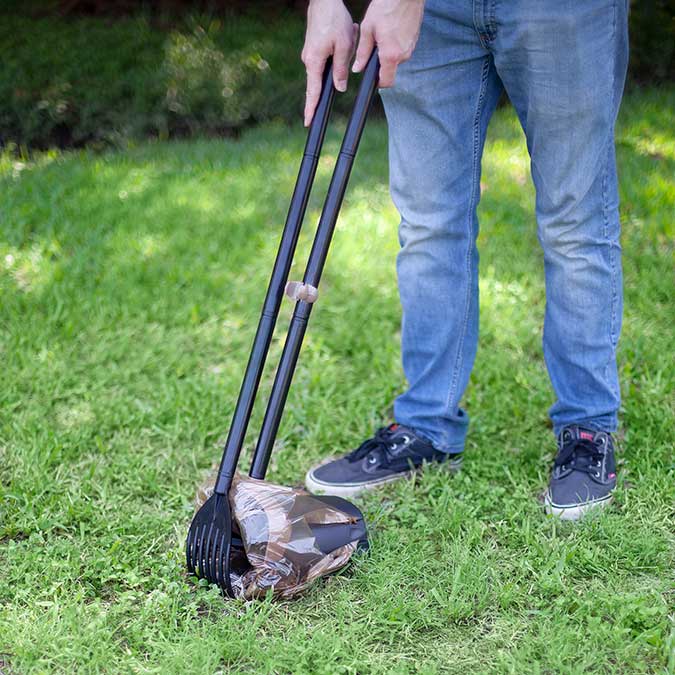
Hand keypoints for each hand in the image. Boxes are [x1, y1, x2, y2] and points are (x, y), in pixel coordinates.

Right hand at [302, 0, 357, 125]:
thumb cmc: (334, 20)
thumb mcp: (344, 46)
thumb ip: (341, 69)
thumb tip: (339, 88)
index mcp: (314, 62)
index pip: (313, 92)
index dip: (311, 108)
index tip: (308, 122)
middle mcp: (309, 60)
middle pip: (320, 81)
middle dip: (334, 73)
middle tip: (336, 63)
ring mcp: (310, 54)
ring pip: (328, 66)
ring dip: (340, 53)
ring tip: (347, 33)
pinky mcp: (314, 48)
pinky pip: (327, 57)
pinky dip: (338, 49)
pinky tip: (345, 33)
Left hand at [353, 0, 424, 86]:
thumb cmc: (386, 6)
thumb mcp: (368, 29)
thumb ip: (362, 52)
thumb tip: (358, 68)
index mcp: (391, 55)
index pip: (386, 82)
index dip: (378, 83)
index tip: (372, 78)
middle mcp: (403, 55)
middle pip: (391, 70)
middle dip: (381, 63)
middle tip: (374, 46)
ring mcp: (411, 48)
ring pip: (396, 59)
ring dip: (388, 52)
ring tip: (383, 34)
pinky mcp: (414, 41)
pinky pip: (402, 49)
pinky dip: (395, 45)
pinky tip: (391, 30)